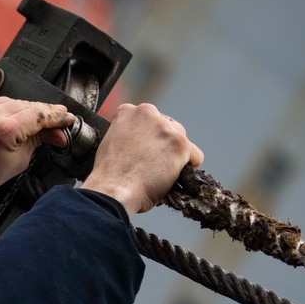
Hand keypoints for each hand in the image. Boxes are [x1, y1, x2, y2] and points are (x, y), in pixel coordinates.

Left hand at [0, 97, 74, 222]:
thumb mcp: (17, 163)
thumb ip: (38, 142)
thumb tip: (56, 132)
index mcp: (5, 129)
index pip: (40, 115)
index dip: (56, 117)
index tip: (66, 118)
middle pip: (28, 105)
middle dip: (43, 115)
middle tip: (55, 124)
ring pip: (12, 101)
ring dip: (23, 111)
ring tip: (28, 127)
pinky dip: (3, 110)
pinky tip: (6, 122)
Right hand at [81, 103, 203, 216]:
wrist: (113, 191)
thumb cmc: (109, 177)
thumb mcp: (112, 144)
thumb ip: (128, 136)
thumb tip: (144, 144)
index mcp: (128, 112)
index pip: (149, 119)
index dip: (147, 138)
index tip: (143, 150)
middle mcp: (148, 113)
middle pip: (168, 126)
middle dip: (163, 143)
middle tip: (153, 164)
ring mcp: (165, 128)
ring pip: (181, 139)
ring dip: (175, 154)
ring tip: (160, 173)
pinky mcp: (180, 145)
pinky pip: (195, 156)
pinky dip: (189, 167)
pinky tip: (175, 177)